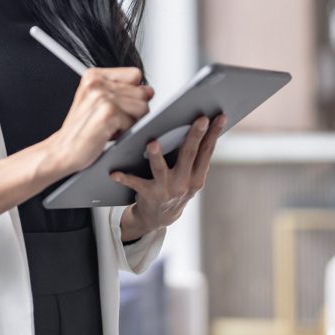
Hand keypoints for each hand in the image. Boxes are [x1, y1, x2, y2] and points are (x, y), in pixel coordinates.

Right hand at [47, 67, 154, 175]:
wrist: (62, 150)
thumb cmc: (81, 129)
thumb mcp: (99, 102)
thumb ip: (124, 92)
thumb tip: (150, 90)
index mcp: (94, 75)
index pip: (135, 74)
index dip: (133, 92)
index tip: (118, 104)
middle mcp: (97, 82)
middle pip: (141, 92)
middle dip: (133, 111)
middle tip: (112, 120)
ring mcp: (102, 97)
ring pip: (142, 107)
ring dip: (130, 122)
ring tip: (110, 126)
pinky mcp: (108, 113)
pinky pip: (135, 122)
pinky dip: (125, 132)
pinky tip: (108, 134)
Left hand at [110, 113, 226, 232]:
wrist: (160, 217)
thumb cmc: (175, 187)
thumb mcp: (191, 177)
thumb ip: (193, 157)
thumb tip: (199, 124)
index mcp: (197, 177)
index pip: (207, 151)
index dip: (214, 134)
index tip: (220, 117)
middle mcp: (184, 183)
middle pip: (189, 154)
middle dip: (195, 136)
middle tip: (200, 119)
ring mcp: (166, 189)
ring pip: (161, 169)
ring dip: (156, 156)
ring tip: (152, 143)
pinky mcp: (149, 195)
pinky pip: (135, 183)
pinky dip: (124, 178)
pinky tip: (114, 172)